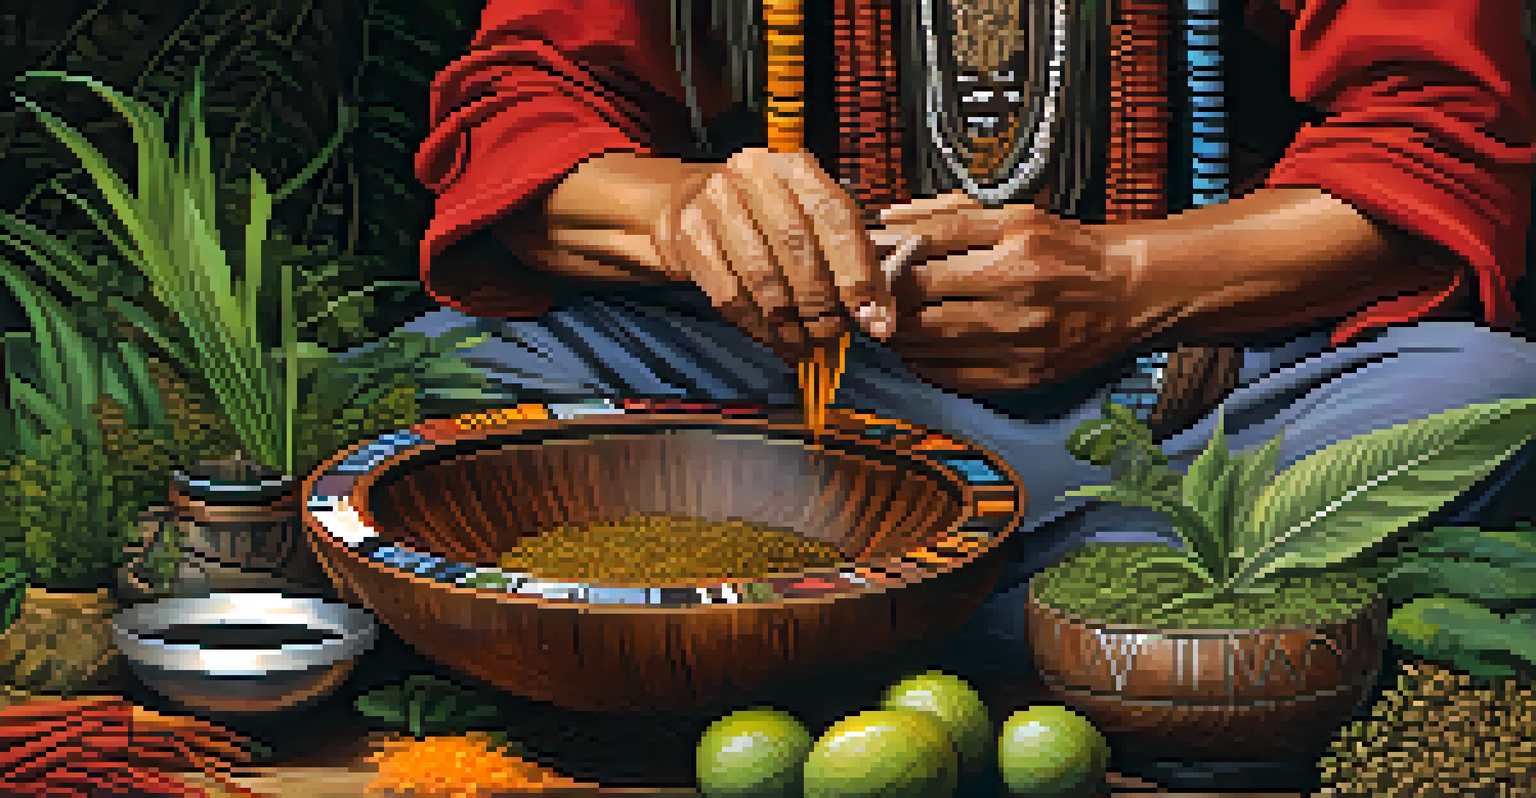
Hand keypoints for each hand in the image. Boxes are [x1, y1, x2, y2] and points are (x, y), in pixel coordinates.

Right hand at [661, 148, 896, 362]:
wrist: (698, 204)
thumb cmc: (773, 220)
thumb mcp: (818, 226)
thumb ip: (854, 266)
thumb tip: (880, 323)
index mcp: (797, 167)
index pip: (834, 217)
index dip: (855, 269)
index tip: (868, 314)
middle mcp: (753, 174)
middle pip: (795, 245)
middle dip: (820, 301)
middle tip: (832, 333)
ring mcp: (715, 201)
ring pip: (760, 274)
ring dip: (788, 321)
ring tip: (805, 343)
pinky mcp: (689, 234)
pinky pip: (727, 293)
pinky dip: (757, 325)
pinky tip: (774, 338)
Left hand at [874, 192, 1151, 393]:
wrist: (1129, 291)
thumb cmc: (1069, 250)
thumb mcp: (1017, 215)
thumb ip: (951, 215)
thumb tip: (890, 218)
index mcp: (1015, 245)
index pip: (929, 248)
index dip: (888, 254)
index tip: (868, 257)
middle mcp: (1018, 292)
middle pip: (923, 298)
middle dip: (885, 296)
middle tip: (869, 294)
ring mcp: (1021, 339)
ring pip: (931, 340)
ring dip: (898, 332)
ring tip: (888, 321)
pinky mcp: (1024, 375)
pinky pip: (955, 375)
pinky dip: (924, 364)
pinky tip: (916, 350)